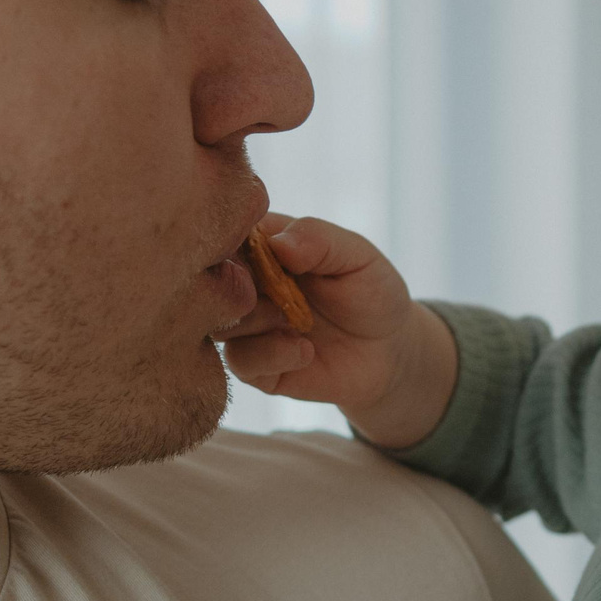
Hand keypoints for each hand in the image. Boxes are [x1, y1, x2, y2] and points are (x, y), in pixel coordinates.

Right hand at [220, 215, 455, 446]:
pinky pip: (238, 362)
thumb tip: (278, 244)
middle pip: (211, 280)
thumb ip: (319, 239)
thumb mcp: (356, 256)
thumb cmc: (371, 293)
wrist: (389, 353)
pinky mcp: (256, 367)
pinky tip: (305, 351)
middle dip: (243, 286)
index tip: (266, 256)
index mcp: (263, 245)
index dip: (232, 242)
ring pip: (218, 322)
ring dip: (257, 320)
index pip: (224, 233)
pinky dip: (272, 355)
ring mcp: (248, 327)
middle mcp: (247, 285)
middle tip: (284, 294)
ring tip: (297, 321)